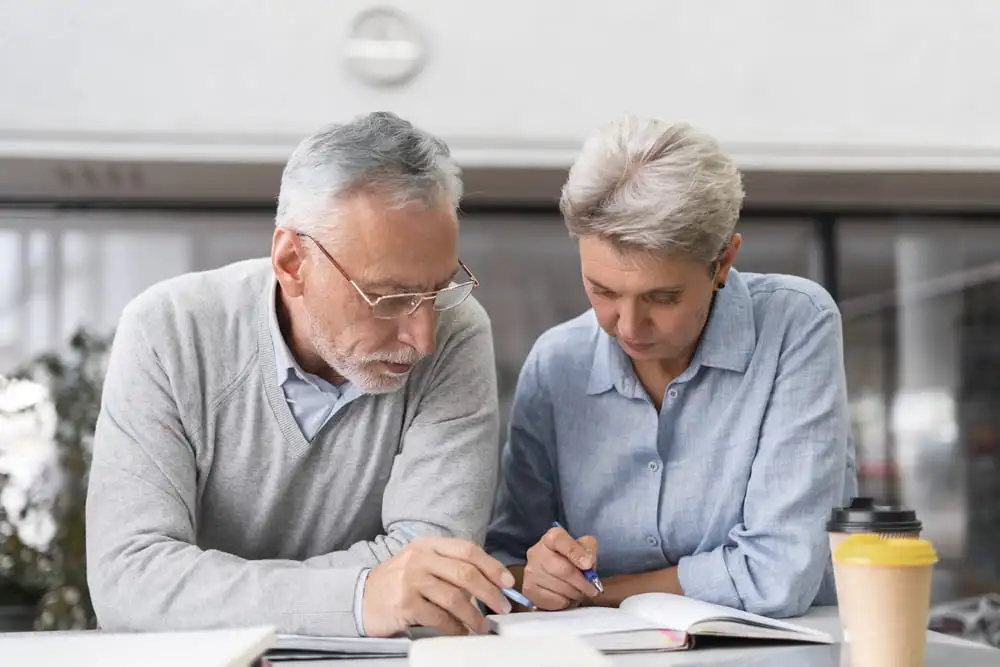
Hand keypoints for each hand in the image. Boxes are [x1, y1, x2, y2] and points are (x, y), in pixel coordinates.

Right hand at [362, 537, 514, 637]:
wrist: (360, 598)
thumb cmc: (397, 583)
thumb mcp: (420, 564)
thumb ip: (449, 568)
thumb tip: (489, 584)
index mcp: (428, 545)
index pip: (467, 549)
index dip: (491, 566)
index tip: (507, 582)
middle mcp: (420, 558)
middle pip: (465, 573)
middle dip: (489, 592)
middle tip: (502, 607)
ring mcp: (411, 580)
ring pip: (454, 597)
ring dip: (474, 615)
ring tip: (483, 626)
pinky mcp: (405, 603)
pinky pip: (439, 617)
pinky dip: (455, 627)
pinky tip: (461, 632)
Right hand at [522, 526, 599, 610]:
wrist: (554, 576)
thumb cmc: (571, 561)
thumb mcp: (584, 549)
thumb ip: (589, 549)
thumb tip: (587, 562)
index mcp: (551, 538)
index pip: (560, 540)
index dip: (575, 552)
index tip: (587, 565)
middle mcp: (536, 552)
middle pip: (563, 569)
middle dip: (582, 582)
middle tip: (592, 589)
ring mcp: (530, 571)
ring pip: (559, 587)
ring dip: (575, 593)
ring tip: (578, 592)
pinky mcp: (529, 589)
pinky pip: (553, 600)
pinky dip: (565, 602)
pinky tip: (566, 597)